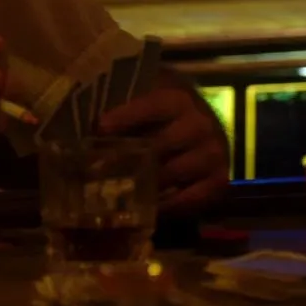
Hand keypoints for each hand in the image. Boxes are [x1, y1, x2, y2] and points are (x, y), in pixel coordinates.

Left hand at [98, 82, 228, 214]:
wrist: (202, 125)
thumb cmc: (161, 114)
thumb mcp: (145, 99)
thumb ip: (120, 106)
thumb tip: (85, 123)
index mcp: (179, 98)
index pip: (154, 105)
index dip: (127, 115)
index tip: (100, 127)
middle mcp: (201, 123)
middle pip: (161, 144)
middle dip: (129, 158)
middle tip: (98, 171)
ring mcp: (213, 152)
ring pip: (172, 172)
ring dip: (144, 184)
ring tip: (117, 191)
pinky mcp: (220, 180)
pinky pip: (190, 198)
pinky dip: (167, 205)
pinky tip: (148, 206)